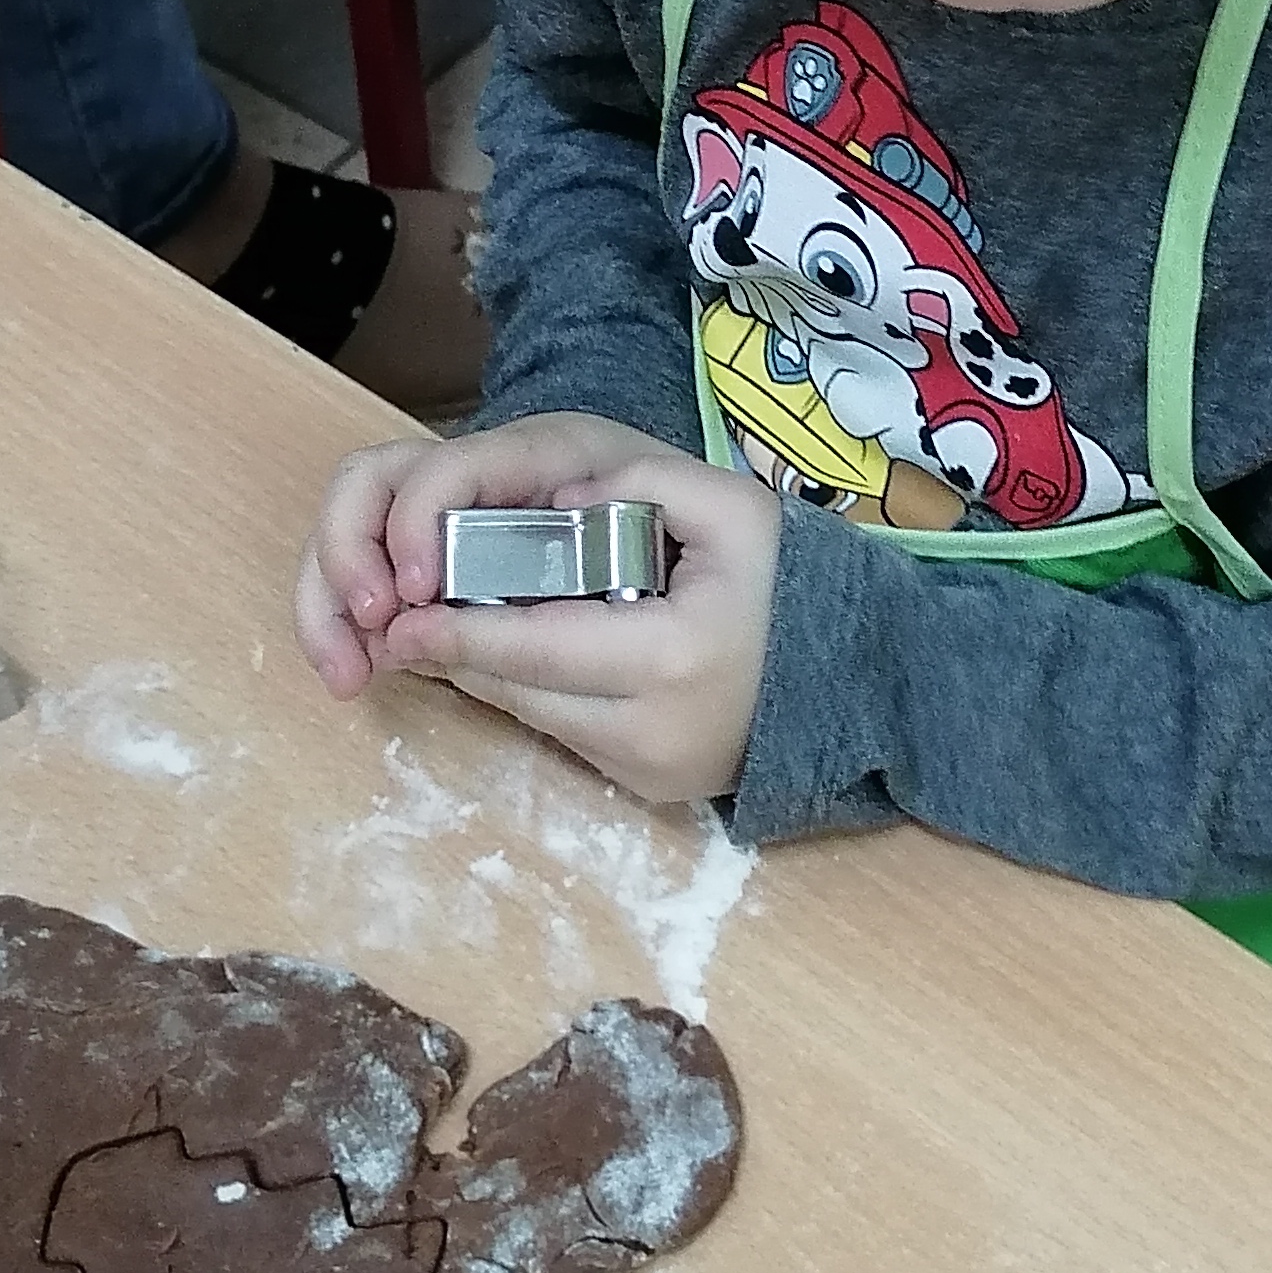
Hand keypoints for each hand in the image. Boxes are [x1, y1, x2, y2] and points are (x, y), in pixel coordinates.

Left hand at [297, 413, 780, 802]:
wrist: (870, 679)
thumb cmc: (797, 583)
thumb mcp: (731, 506)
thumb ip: (639, 482)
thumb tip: (551, 494)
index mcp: (672, 658)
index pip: (533, 647)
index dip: (457, 635)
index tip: (401, 619)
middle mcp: (654, 730)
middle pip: (518, 692)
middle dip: (457, 656)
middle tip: (403, 620)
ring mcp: (653, 770)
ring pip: (535, 720)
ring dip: (490, 676)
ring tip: (447, 630)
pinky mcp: (652, 789)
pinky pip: (569, 736)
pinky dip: (537, 696)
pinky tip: (517, 656)